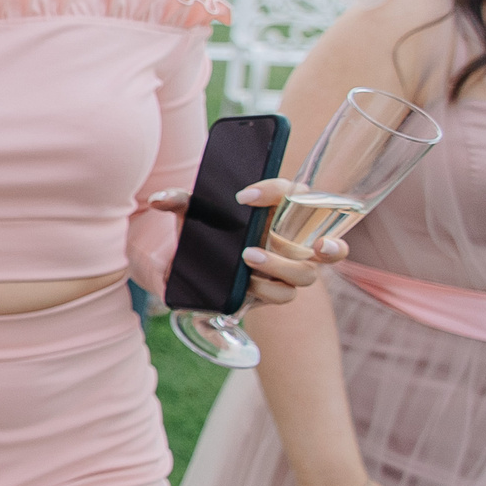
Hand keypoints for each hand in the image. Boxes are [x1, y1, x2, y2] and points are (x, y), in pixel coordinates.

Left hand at [145, 178, 348, 307]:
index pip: (294, 193)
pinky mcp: (276, 290)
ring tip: (248, 257)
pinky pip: (284, 295)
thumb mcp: (192, 215)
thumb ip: (180, 202)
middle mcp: (294, 240)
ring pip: (306, 273)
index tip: (243, 196)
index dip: (274, 191)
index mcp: (282, 210)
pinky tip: (248, 284)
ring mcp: (289, 268)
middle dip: (326, 244)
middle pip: (324, 242)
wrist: (195, 264)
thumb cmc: (207, 230)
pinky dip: (268, 290)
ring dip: (281, 267)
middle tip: (305, 241)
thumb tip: (159, 200)